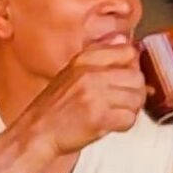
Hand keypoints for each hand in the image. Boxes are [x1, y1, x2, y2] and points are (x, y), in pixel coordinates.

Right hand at [17, 40, 148, 156]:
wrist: (36, 133)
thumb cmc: (53, 107)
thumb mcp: (72, 72)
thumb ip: (99, 57)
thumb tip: (124, 40)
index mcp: (84, 59)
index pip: (127, 51)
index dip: (131, 66)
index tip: (124, 78)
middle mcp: (90, 74)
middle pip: (136, 76)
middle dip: (134, 91)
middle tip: (122, 101)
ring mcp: (95, 95)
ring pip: (136, 97)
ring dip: (130, 109)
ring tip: (116, 113)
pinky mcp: (99, 118)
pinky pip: (129, 118)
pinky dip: (124, 124)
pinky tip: (111, 124)